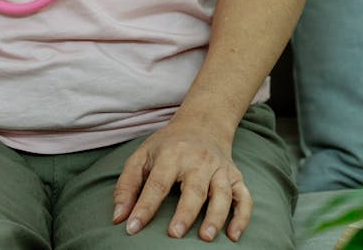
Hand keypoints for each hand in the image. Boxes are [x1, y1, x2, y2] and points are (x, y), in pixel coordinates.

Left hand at [112, 120, 251, 240]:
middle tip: (174, 234)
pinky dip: (241, 217)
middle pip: (193, 189)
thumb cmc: (167, 146)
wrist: (202, 124)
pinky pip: (244, 198)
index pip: (156, 183)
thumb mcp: (142, 156)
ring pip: (221, 193)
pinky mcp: (235, 177)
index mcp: (171, 155)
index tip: (132, 228)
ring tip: (205, 237)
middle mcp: (198, 161)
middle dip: (184, 213)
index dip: (144, 207)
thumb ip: (127, 185)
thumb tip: (119, 218)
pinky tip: (233, 235)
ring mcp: (219, 169)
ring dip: (215, 216)